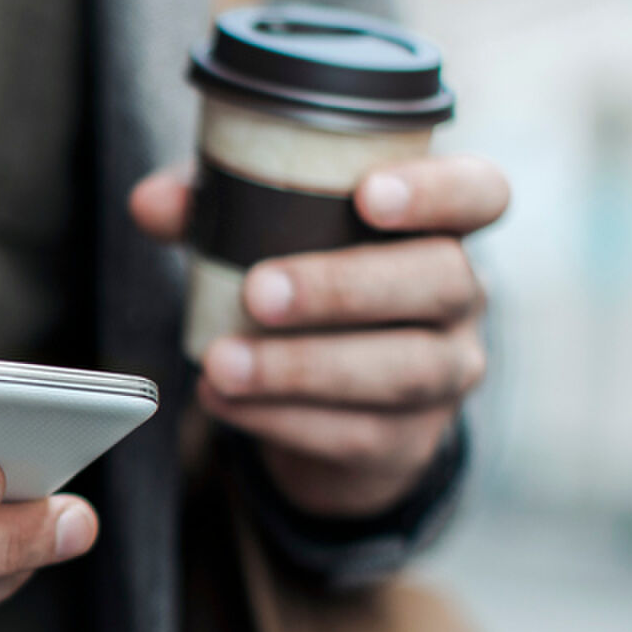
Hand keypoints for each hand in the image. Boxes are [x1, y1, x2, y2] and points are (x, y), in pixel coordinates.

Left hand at [129, 155, 507, 516]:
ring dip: (303, 366)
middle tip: (259, 292)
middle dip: (344, 287)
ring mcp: (448, 373)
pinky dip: (282, 418)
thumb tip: (152, 202)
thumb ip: (216, 208)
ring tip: (222, 362)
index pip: (480, 193)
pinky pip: (359, 433)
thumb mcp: (261, 235)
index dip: (438, 190)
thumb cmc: (303, 285)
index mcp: (440, 226)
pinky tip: (224, 401)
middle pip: (440, 281)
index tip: (369, 195)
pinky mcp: (409, 440)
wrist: (329, 406)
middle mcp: (461, 297)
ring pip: (402, 368)